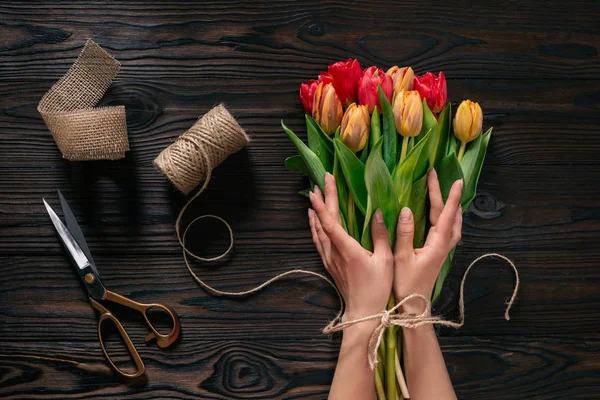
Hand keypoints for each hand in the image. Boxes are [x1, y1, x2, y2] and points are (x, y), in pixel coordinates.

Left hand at [308, 173, 392, 324]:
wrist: (362, 313)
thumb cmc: (377, 289)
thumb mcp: (386, 261)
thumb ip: (381, 236)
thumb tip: (378, 212)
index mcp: (348, 250)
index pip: (331, 222)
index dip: (324, 203)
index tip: (321, 186)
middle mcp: (334, 253)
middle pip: (323, 222)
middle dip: (322, 199)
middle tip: (320, 180)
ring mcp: (329, 259)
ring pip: (317, 230)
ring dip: (316, 211)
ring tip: (315, 194)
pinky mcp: (329, 264)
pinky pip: (318, 240)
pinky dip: (315, 226)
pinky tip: (314, 219)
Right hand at [393, 170, 462, 312]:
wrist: (415, 306)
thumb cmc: (405, 283)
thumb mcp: (401, 257)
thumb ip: (404, 233)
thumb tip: (407, 209)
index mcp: (437, 243)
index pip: (446, 214)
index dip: (450, 196)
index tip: (455, 179)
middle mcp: (444, 244)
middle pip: (448, 215)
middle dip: (444, 194)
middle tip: (436, 175)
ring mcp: (443, 250)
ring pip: (453, 223)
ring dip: (451, 207)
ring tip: (447, 192)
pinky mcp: (439, 254)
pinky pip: (449, 231)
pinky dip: (449, 218)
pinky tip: (443, 217)